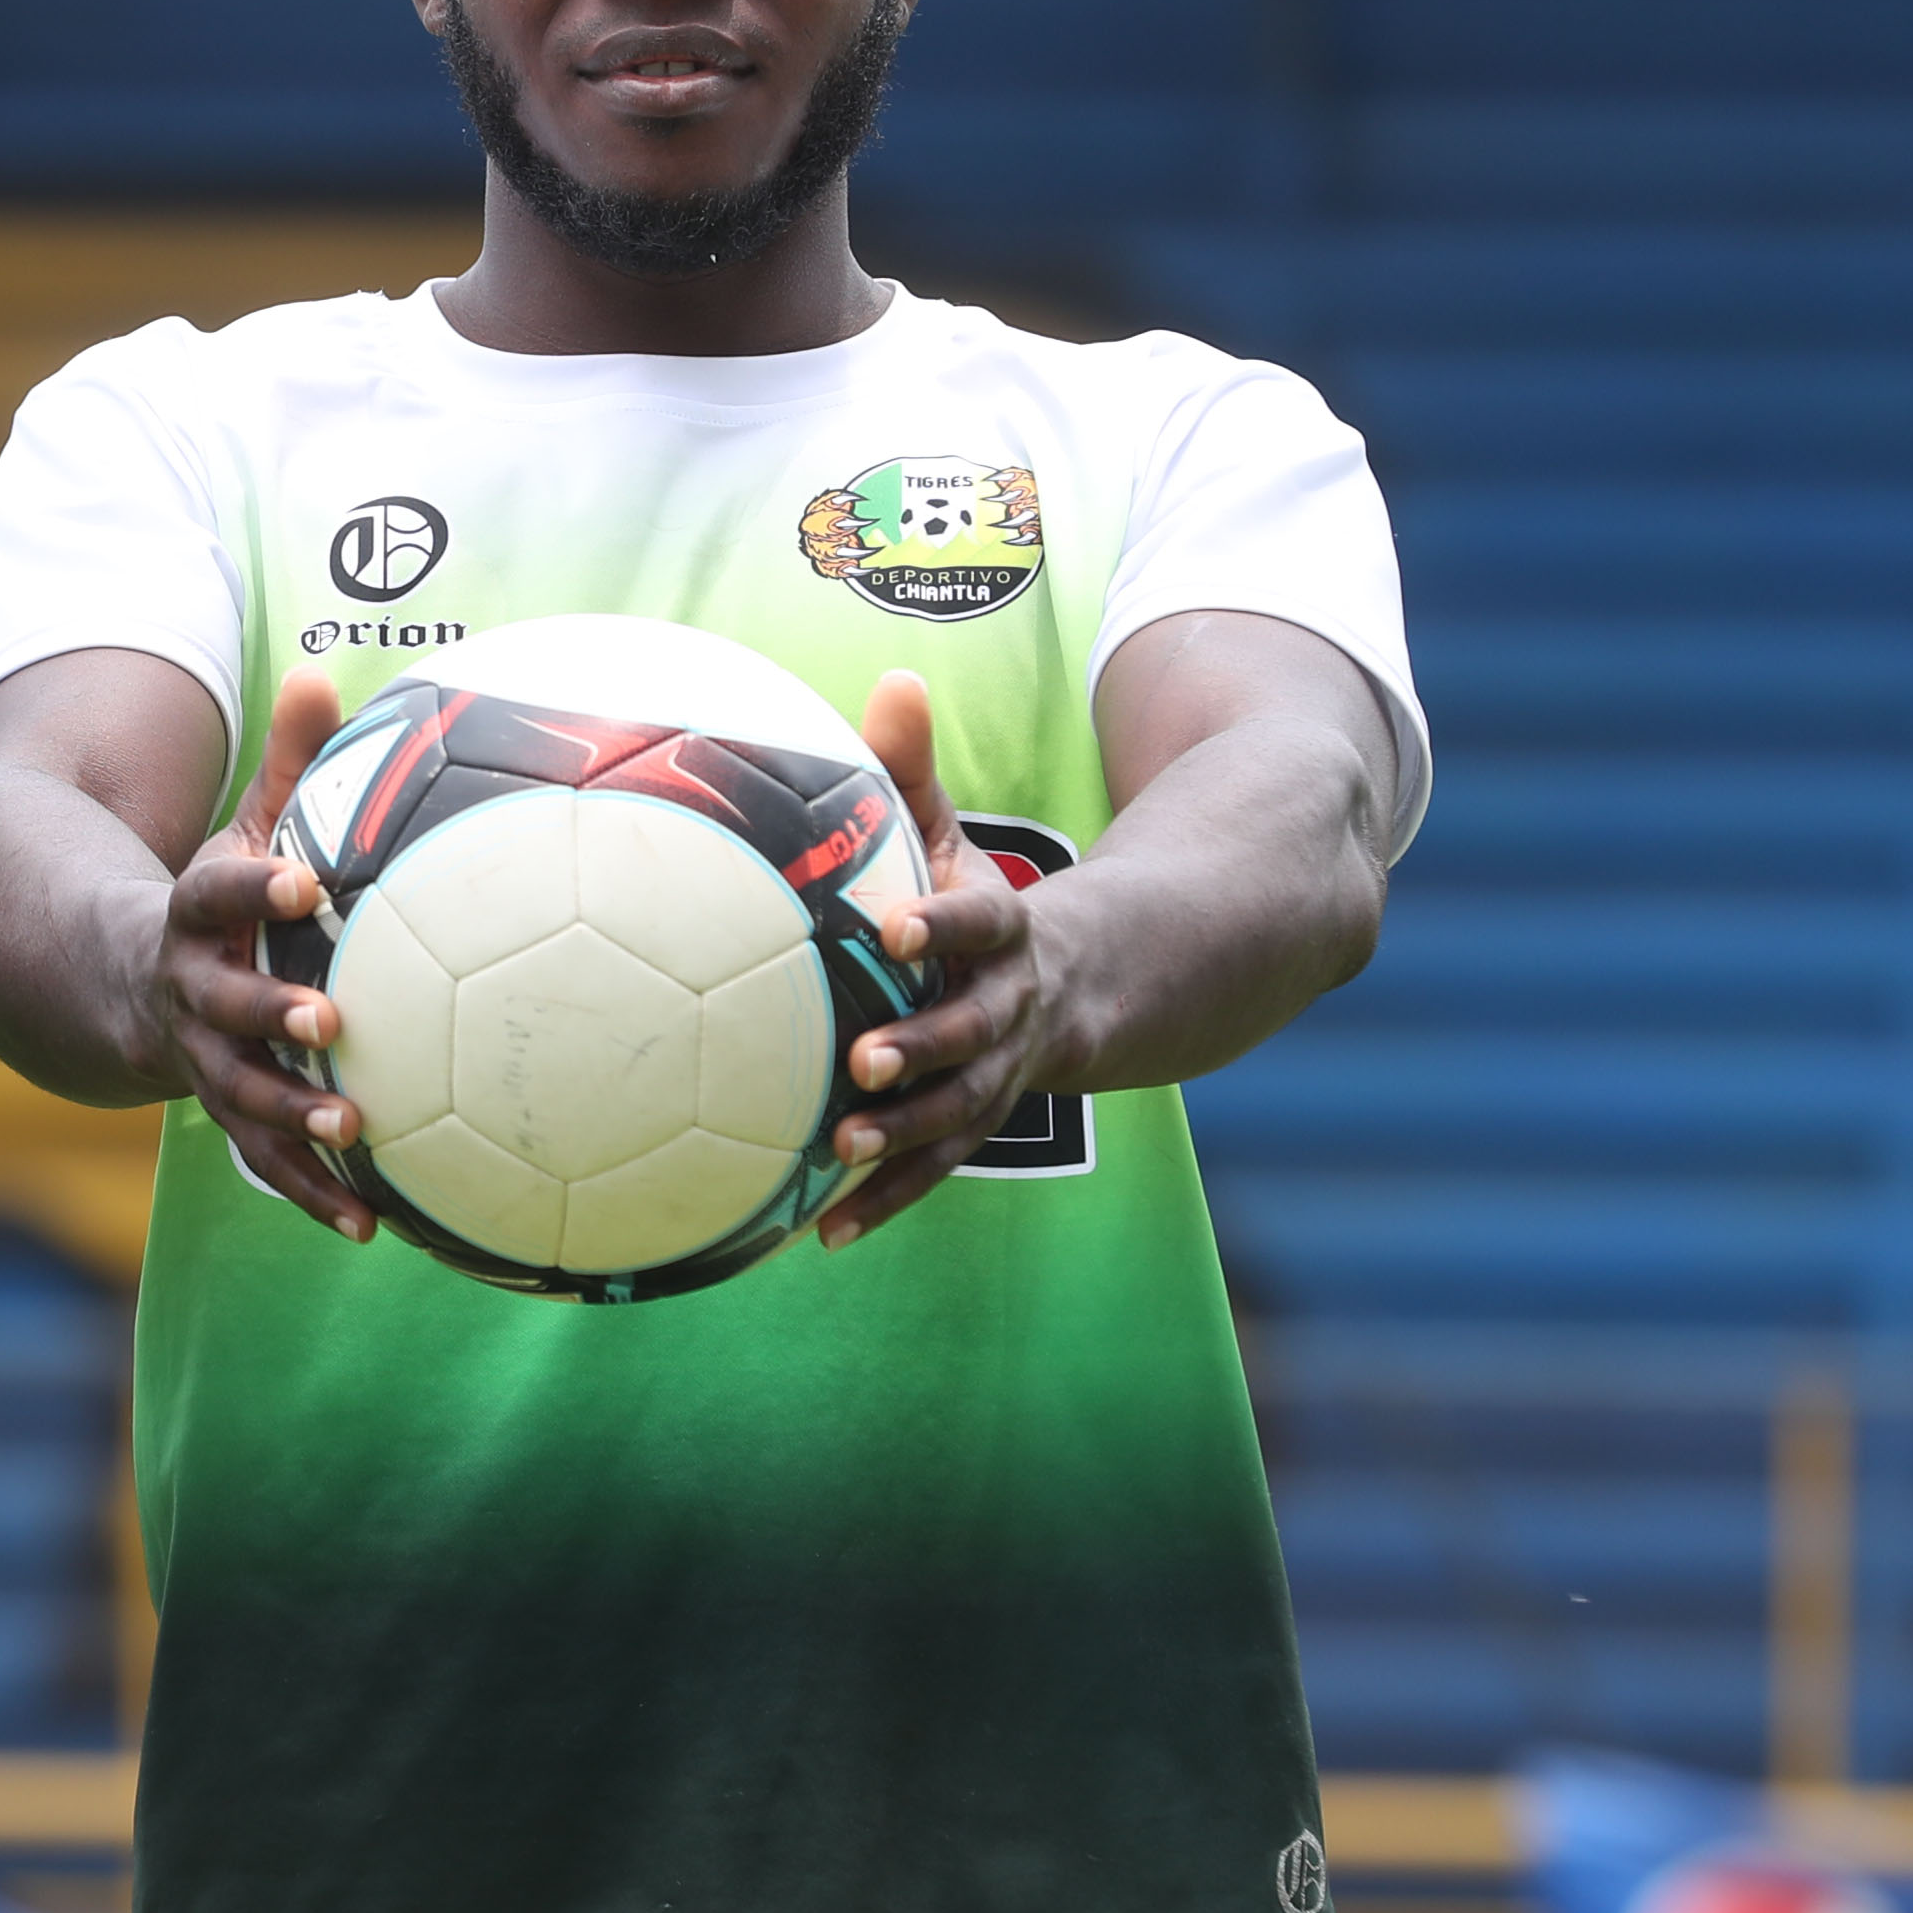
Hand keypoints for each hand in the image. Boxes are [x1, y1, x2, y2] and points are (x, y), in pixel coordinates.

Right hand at [133, 671, 377, 1240]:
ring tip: (357, 1133)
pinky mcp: (225, 1113)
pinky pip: (267, 1161)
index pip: (216, 893)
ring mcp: (200, 1061)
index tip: (300, 883)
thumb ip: (288, 764)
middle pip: (223, 1008)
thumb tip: (325, 673)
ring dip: (294, 1119)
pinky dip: (314, 1193)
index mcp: (192, 914)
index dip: (253, 889)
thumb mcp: (240, 827)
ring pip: (240, 1097)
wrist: (120, 982)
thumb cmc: (217, 898)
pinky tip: (374, 1224)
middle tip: (329, 1024)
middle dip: (269, 1018)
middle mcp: (189, 993)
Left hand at [814, 667, 1083, 1249]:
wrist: (1086, 983)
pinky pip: (934, 1166)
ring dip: (902, 1135)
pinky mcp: (977, 1119)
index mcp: (1006, 930)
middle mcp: (1011, 1006)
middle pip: (972, 1029)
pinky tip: (826, 1233)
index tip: (893, 924)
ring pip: (959, 1110)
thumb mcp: (958, 834)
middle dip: (922, 1046)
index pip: (980, 920)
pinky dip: (885, 1198)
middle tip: (861, 1060)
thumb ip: (914, 768)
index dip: (943, 923)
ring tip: (840, 1150)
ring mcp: (1002, 1071)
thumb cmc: (978, 901)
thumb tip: (894, 678)